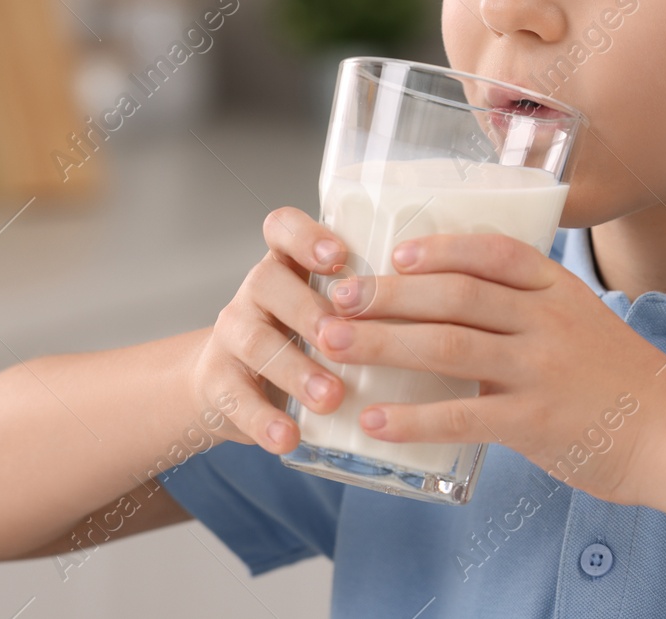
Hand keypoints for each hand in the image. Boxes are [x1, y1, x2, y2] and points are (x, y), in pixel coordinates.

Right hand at [185, 207, 350, 455]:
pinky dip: (265, 421)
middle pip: (269, 282)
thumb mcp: (328, 310)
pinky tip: (289, 437)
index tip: (338, 256)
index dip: (305, 236)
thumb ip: (369, 303)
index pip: (282, 228)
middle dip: (310, 312)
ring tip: (331, 397)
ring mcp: (232, 335)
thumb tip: (448, 308)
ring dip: (297, 371)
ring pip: (258, 343)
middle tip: (343, 339)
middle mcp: (256, 291)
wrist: (231, 384)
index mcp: (287, 264)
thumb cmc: (302, 340)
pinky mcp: (217, 382)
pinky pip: (236, 398)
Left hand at [311, 231, 665, 505]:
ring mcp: (541, 370)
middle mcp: (547, 321)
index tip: (393, 253)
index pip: (492, 252)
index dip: (438, 249)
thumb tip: (453, 300)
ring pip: (448, 347)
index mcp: (557, 288)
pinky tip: (374, 422)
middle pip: (455, 295)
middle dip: (388, 295)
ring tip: (332, 346)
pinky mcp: (535, 422)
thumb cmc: (617, 379)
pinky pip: (463, 415)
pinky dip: (412, 418)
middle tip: (337, 299)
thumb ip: (526, 308)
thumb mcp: (581, 321)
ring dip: (382, 344)